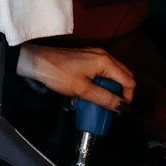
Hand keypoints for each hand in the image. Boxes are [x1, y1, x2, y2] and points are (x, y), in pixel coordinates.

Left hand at [16, 45, 133, 109]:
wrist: (37, 62)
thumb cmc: (58, 73)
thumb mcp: (82, 90)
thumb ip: (104, 98)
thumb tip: (122, 106)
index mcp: (105, 61)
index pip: (128, 81)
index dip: (127, 97)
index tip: (118, 110)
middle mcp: (103, 56)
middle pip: (123, 77)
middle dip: (119, 93)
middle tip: (109, 106)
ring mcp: (95, 55)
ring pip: (113, 75)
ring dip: (109, 89)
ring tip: (98, 101)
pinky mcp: (87, 58)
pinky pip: (102, 72)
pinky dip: (100, 83)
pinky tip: (90, 92)